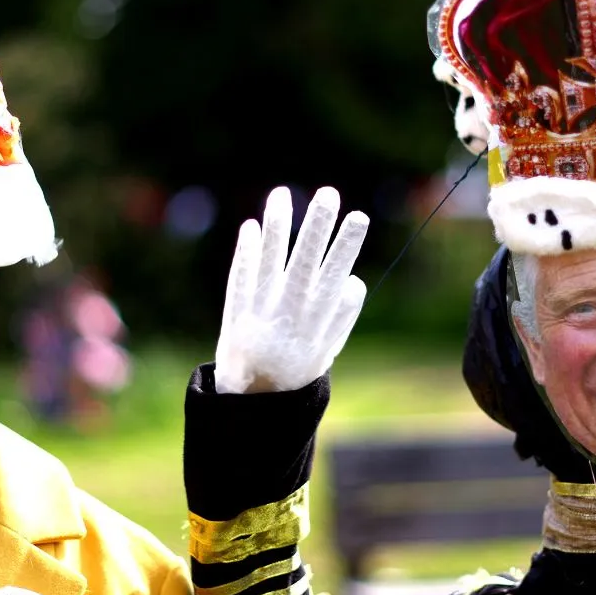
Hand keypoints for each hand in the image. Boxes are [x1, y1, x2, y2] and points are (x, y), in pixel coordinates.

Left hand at [214, 186, 368, 393]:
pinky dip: (247, 252)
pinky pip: (241, 277)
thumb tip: (354, 280)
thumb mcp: (326, 349)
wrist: (253, 400)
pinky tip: (252, 225)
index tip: (359, 216)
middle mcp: (290, 314)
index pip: (335, 276)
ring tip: (282, 193)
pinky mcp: (237, 312)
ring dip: (277, 226)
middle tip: (328, 193)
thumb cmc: (295, 367)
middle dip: (317, 227)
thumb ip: (341, 316)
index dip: (346, 246)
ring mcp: (261, 312)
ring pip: (270, 262)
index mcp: (317, 322)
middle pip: (305, 263)